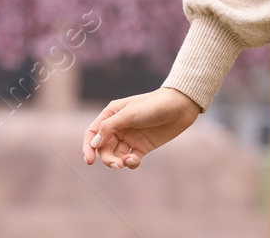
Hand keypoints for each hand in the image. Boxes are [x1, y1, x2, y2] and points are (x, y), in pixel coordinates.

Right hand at [82, 87, 201, 168]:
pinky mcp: (142, 147)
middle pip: (104, 148)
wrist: (181, 106)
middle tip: (116, 164)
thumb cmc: (154, 105)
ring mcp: (131, 137)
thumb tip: (93, 143)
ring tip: (128, 162)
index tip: (89, 161)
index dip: (88, 147)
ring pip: (116, 155)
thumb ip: (110, 128)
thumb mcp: (130, 114)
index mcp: (111, 115)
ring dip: (118, 162)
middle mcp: (119, 127)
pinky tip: (135, 160)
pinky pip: (130, 159)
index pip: (93, 133)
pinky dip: (130, 163)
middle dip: (107, 158)